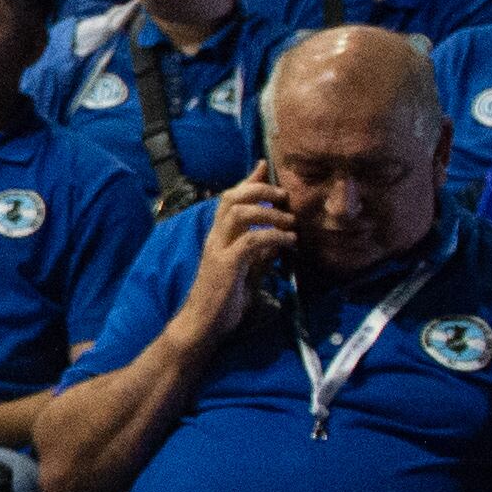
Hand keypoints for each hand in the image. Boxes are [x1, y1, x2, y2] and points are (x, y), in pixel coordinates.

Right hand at [177, 166, 298, 344]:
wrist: (202, 325)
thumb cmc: (223, 300)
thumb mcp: (247, 272)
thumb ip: (259, 254)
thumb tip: (279, 238)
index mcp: (218, 237)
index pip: (228, 200)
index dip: (247, 181)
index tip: (265, 167)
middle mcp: (215, 238)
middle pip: (232, 198)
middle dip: (260, 190)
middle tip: (283, 196)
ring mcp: (218, 250)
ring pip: (239, 213)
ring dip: (268, 212)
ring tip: (289, 221)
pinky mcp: (226, 265)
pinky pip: (251, 241)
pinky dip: (274, 237)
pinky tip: (289, 243)